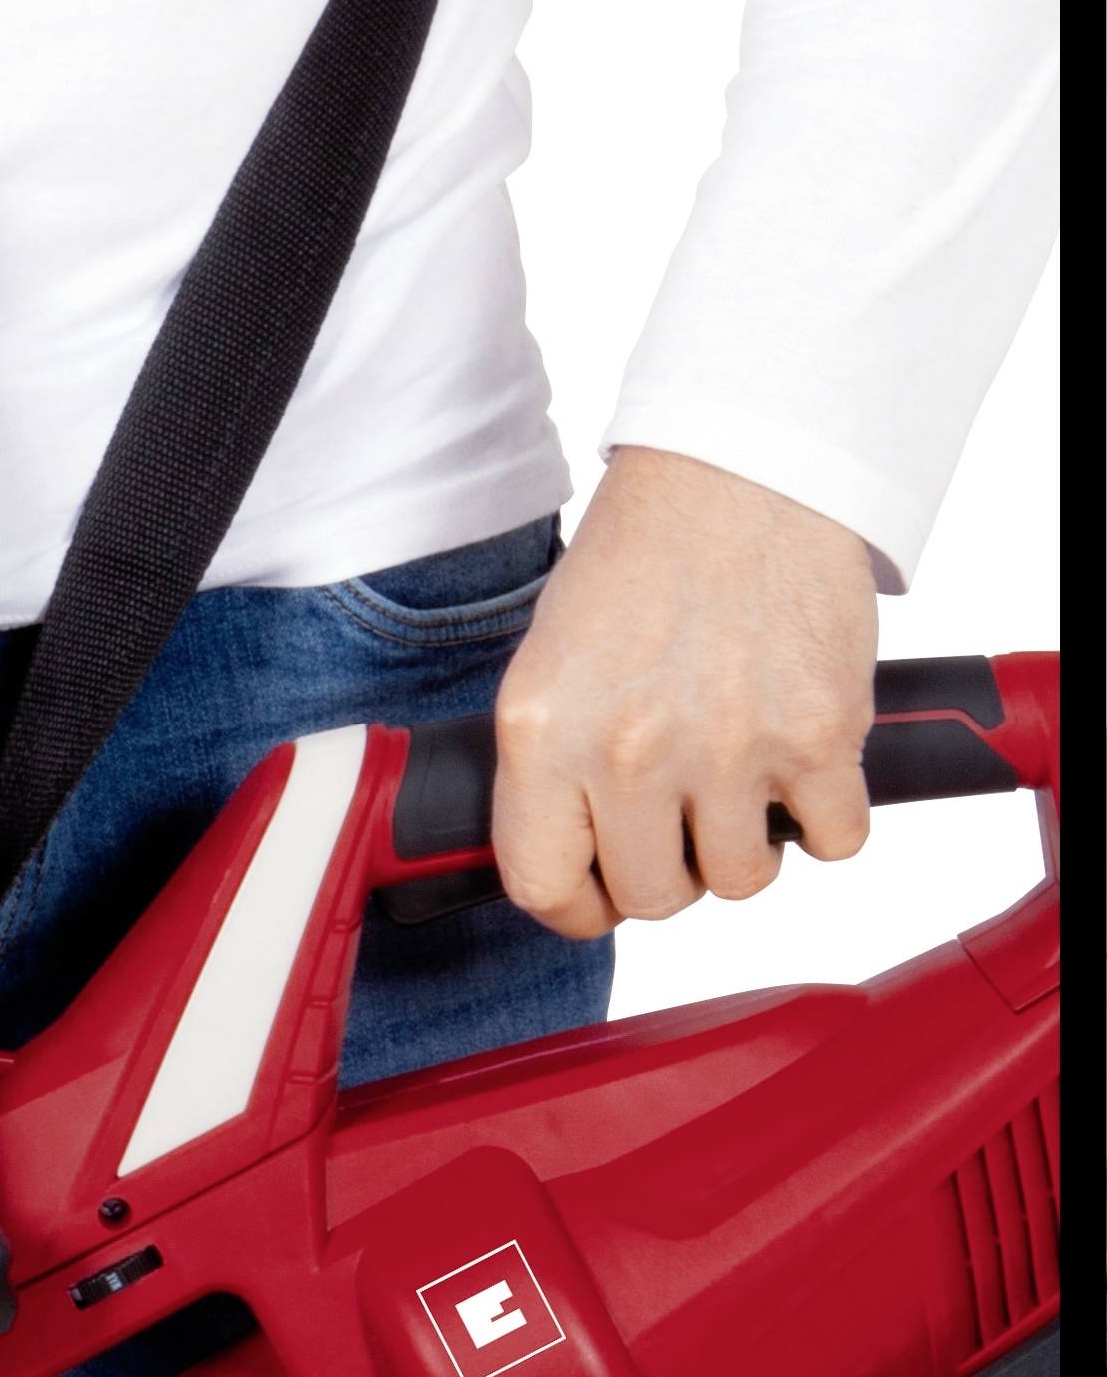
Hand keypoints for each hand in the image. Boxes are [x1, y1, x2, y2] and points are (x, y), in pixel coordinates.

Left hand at [492, 448, 877, 938]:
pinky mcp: (822, 735)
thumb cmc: (640, 560)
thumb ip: (551, 765)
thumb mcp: (548, 661)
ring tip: (738, 775)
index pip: (543, 886)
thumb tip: (567, 858)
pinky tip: (799, 757)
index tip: (598, 894)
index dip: (576, 905)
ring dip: (745, 843)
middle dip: (669, 870)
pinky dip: (825, 814)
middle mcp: (628, 751)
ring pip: (743, 880)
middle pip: (653, 897)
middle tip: (678, 817)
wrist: (738, 471)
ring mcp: (730, 748)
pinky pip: (834, 840)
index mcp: (542, 731)